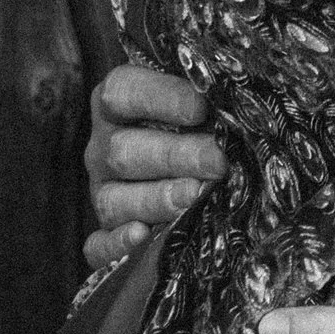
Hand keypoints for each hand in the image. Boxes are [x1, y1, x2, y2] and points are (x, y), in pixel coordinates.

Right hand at [83, 61, 228, 271]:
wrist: (186, 157)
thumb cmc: (200, 119)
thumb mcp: (199, 96)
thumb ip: (208, 90)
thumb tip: (236, 88)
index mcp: (116, 102)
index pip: (125, 92)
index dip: (162, 98)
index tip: (202, 107)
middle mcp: (103, 147)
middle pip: (124, 150)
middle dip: (174, 156)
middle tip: (217, 160)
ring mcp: (102, 191)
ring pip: (114, 199)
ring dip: (156, 198)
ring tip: (195, 195)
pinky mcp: (106, 231)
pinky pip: (98, 245)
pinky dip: (116, 244)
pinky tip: (142, 236)